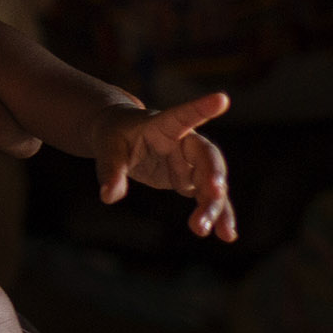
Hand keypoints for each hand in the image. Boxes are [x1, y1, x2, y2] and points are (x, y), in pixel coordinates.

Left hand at [95, 91, 236, 239]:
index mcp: (163, 124)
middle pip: (206, 157)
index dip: (201, 108)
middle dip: (212, 177)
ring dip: (215, 206)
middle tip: (213, 195)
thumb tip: (108, 196)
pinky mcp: (190, 180)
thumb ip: (110, 171)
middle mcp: (184, 141)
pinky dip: (217, 215)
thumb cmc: (114, 135)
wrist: (121, 136)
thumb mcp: (106, 148)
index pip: (183, 115)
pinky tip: (227, 235)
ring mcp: (190, 162)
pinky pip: (208, 198)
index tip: (221, 98)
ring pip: (211, 183)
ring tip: (218, 233)